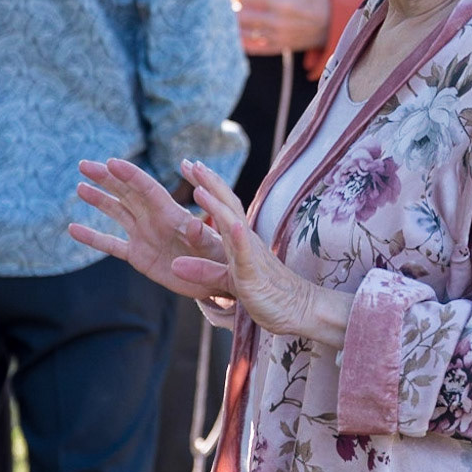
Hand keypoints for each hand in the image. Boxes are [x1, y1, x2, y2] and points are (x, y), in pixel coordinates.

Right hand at [70, 158, 233, 301]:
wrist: (217, 279)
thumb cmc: (221, 261)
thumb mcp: (212, 250)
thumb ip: (202, 238)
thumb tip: (197, 223)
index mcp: (172, 214)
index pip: (147, 189)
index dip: (130, 175)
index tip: (111, 162)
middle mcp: (155, 219)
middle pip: (126, 192)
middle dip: (106, 178)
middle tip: (84, 164)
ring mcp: (144, 236)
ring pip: (117, 212)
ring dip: (99, 199)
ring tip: (80, 186)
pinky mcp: (139, 256)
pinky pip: (111, 244)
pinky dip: (93, 237)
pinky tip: (73, 229)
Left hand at [175, 159, 349, 343]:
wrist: (298, 310)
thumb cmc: (265, 293)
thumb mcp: (227, 281)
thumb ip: (202, 270)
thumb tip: (173, 266)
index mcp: (238, 240)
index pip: (222, 205)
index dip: (206, 184)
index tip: (189, 165)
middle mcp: (245, 241)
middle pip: (226, 204)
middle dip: (208, 182)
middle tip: (189, 162)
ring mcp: (251, 255)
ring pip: (233, 224)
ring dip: (217, 205)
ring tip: (199, 188)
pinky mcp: (254, 275)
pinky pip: (246, 255)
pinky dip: (239, 239)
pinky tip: (233, 225)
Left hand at [233, 0, 328, 55]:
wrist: (329, 25)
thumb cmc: (311, 0)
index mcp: (285, 2)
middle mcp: (279, 21)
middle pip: (244, 14)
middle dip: (226, 7)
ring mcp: (277, 36)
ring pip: (244, 32)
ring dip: (229, 24)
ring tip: (217, 16)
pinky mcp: (276, 47)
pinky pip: (251, 46)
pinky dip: (239, 40)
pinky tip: (228, 33)